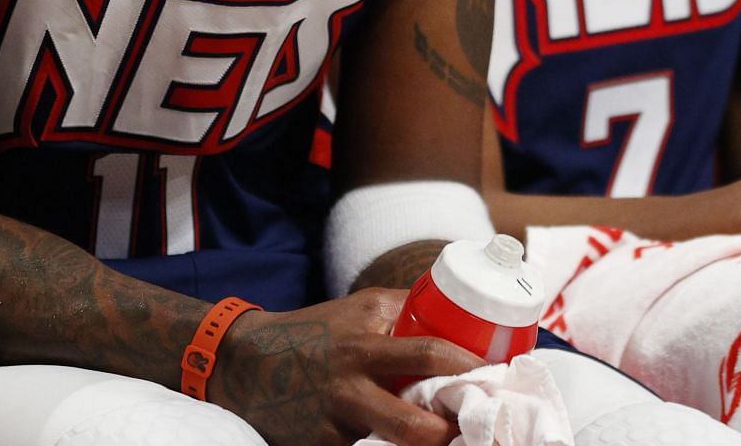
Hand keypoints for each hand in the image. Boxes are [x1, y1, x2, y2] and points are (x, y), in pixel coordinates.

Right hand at [212, 288, 478, 445]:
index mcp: (365, 346)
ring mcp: (333, 426)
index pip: (429, 354)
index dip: (467, 367)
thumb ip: (408, 313)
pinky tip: (403, 445)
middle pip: (414, 428)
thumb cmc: (316, 331)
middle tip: (475, 426)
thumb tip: (463, 315)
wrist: (246, 363)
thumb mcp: (362, 308)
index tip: (495, 374)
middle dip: (449, 434)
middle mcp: (349, 388)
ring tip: (448, 439)